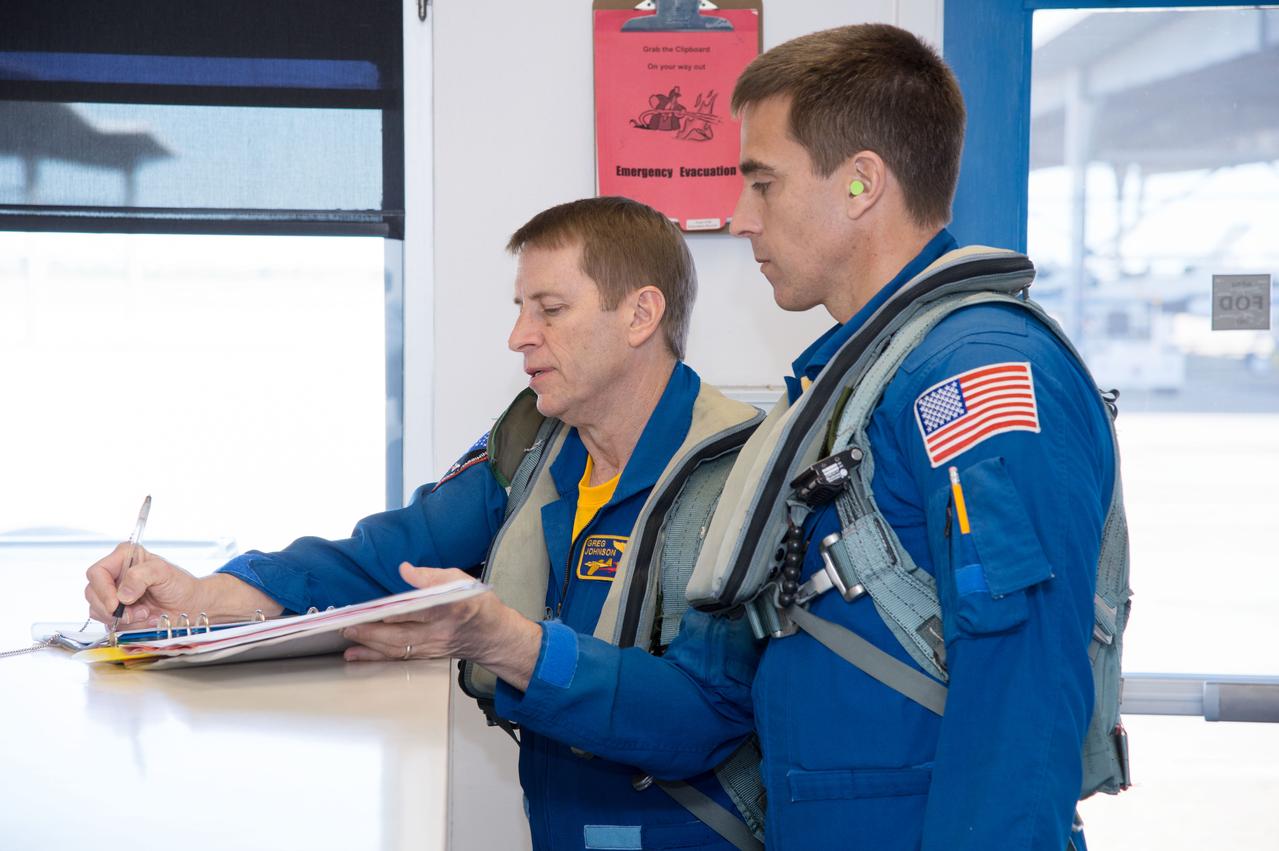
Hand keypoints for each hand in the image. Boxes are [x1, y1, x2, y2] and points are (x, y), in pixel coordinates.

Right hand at [85, 543, 202, 625]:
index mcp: (123, 558)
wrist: (190, 606)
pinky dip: (128, 626)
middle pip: (92, 594)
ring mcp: (114, 596)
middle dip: (113, 608)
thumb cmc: (179, 585)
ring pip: (98, 611)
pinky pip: (109, 624)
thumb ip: (141, 576)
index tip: (116, 605)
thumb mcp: (163, 572)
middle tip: (136, 613)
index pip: (97, 573)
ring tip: (146, 613)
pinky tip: (145, 619)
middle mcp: (115, 576)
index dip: (103, 590)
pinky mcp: (117, 614)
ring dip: (123, 618)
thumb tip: (122, 594)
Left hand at [342, 563, 542, 690]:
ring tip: (348, 639)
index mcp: (454, 608)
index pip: (427, 610)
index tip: (384, 609)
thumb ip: (431, 575)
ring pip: (398, 648)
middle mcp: (442, 631)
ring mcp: (433, 646)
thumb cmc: (477, 604)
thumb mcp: (460, 579)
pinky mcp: (427, 655)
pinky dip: (376, 655)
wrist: (492, 635)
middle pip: (404, 634)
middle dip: (374, 632)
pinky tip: (358, 653)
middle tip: (350, 626)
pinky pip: (399, 656)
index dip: (404, 611)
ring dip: (370, 646)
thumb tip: (405, 570)